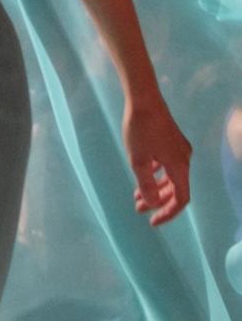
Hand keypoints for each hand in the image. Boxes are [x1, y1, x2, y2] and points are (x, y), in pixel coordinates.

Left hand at [123, 93, 191, 225]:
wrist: (144, 99)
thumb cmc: (140, 129)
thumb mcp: (138, 160)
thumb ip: (146, 185)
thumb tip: (153, 204)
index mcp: (179, 166)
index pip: (180, 198)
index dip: (168, 213)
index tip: (152, 221)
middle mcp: (184, 159)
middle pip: (175, 189)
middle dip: (157, 202)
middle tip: (138, 208)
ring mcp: (179, 149)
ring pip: (170, 177)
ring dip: (155, 188)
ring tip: (136, 196)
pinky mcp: (172, 141)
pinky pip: (167, 165)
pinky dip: (156, 174)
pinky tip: (143, 175)